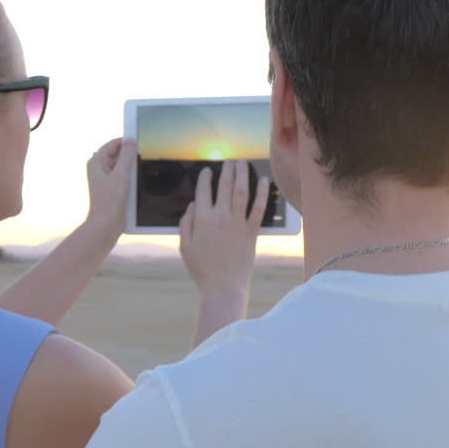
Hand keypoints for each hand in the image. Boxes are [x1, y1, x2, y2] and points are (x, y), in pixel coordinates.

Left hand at [84, 137, 135, 235]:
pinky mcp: (114, 188)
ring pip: (124, 166)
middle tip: (143, 160)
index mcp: (97, 162)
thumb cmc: (109, 201)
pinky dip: (132, 177)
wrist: (106, 225)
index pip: (113, 144)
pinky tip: (138, 183)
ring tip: (137, 176)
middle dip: (131, 156)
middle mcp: (100, 168)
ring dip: (133, 168)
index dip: (126, 142)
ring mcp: (107, 179)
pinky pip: (125, 177)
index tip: (141, 141)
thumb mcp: (121, 175)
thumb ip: (126, 156)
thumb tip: (130, 140)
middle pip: (119, 154)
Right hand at [179, 159, 268, 295]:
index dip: (205, 179)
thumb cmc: (202, 270)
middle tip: (228, 161)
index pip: (203, 192)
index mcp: (202, 221)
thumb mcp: (185, 247)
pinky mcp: (251, 231)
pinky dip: (262, 193)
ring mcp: (237, 223)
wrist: (223, 286)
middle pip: (224, 186)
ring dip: (242, 174)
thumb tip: (192, 205)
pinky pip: (258, 208)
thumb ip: (186, 224)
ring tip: (242, 163)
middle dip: (226, 170)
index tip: (207, 171)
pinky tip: (264, 181)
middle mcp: (220, 218)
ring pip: (241, 191)